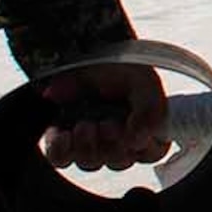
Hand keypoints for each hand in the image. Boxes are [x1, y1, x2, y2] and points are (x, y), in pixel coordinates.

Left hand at [36, 61, 170, 172]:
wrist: (82, 47)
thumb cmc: (117, 65)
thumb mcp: (143, 81)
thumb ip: (151, 109)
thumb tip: (138, 140)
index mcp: (144, 127)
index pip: (152, 152)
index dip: (143, 146)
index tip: (133, 128)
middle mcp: (118, 140)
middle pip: (119, 162)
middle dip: (112, 144)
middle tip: (107, 123)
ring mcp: (89, 143)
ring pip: (90, 163)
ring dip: (88, 146)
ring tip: (84, 124)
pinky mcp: (62, 141)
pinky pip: (60, 159)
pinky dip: (61, 149)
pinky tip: (64, 134)